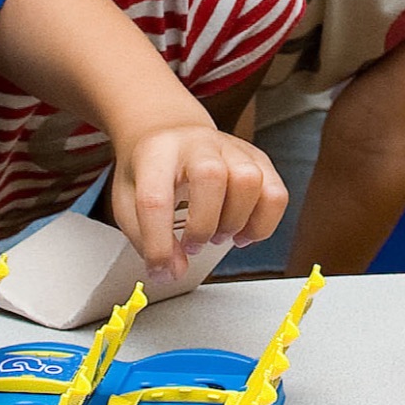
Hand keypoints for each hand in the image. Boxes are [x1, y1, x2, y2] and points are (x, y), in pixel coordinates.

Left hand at [107, 126, 286, 280]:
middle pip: (211, 176)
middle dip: (203, 224)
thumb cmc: (151, 170)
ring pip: (250, 180)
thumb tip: (174, 271)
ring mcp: (232, 148)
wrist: (171, 133)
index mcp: (156, 152)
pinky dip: (263, 223)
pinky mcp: (257, 159)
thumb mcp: (129, 200)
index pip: (156, 198)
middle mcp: (197, 143)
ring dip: (235, 222)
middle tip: (193, 244)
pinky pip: (276, 193)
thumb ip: (146, 239)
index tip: (161, 268)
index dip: (159, 243)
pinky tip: (243, 232)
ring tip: (219, 236)